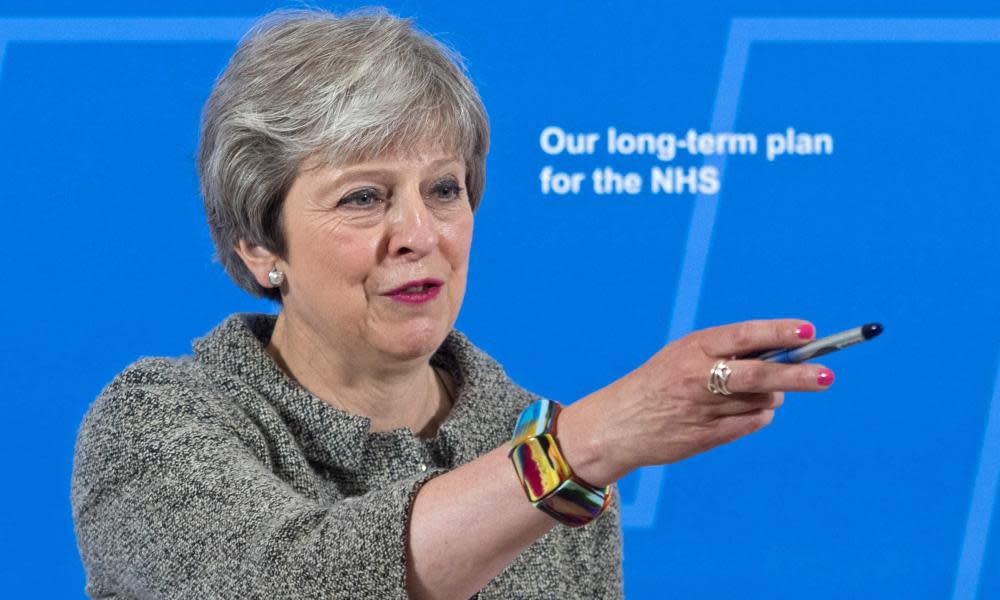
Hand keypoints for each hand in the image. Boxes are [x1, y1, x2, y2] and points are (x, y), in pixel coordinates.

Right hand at [559, 319, 833, 486]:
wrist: (617, 424)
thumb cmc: (661, 382)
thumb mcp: (685, 355)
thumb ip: (730, 354)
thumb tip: (787, 358)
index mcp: (693, 348)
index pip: (743, 335)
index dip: (778, 332)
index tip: (809, 332)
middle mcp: (699, 377)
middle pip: (760, 374)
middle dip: (798, 374)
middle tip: (828, 376)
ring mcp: (703, 409)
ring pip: (761, 400)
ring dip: (771, 395)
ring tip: (755, 392)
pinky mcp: (706, 437)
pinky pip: (752, 423)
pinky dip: (758, 415)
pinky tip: (746, 411)